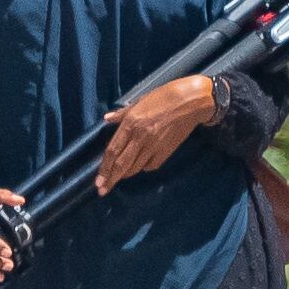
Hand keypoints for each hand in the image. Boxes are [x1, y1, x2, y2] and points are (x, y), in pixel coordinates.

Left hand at [92, 74, 219, 193]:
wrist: (190, 102)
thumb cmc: (164, 97)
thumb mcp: (139, 102)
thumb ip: (121, 114)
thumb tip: (106, 119)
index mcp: (131, 124)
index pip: (113, 151)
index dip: (104, 168)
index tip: (97, 181)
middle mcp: (140, 138)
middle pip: (121, 164)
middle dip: (110, 179)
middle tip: (102, 191)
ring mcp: (154, 146)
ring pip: (135, 167)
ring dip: (125, 174)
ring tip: (118, 177)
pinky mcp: (166, 152)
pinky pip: (150, 166)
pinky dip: (143, 168)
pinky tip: (140, 165)